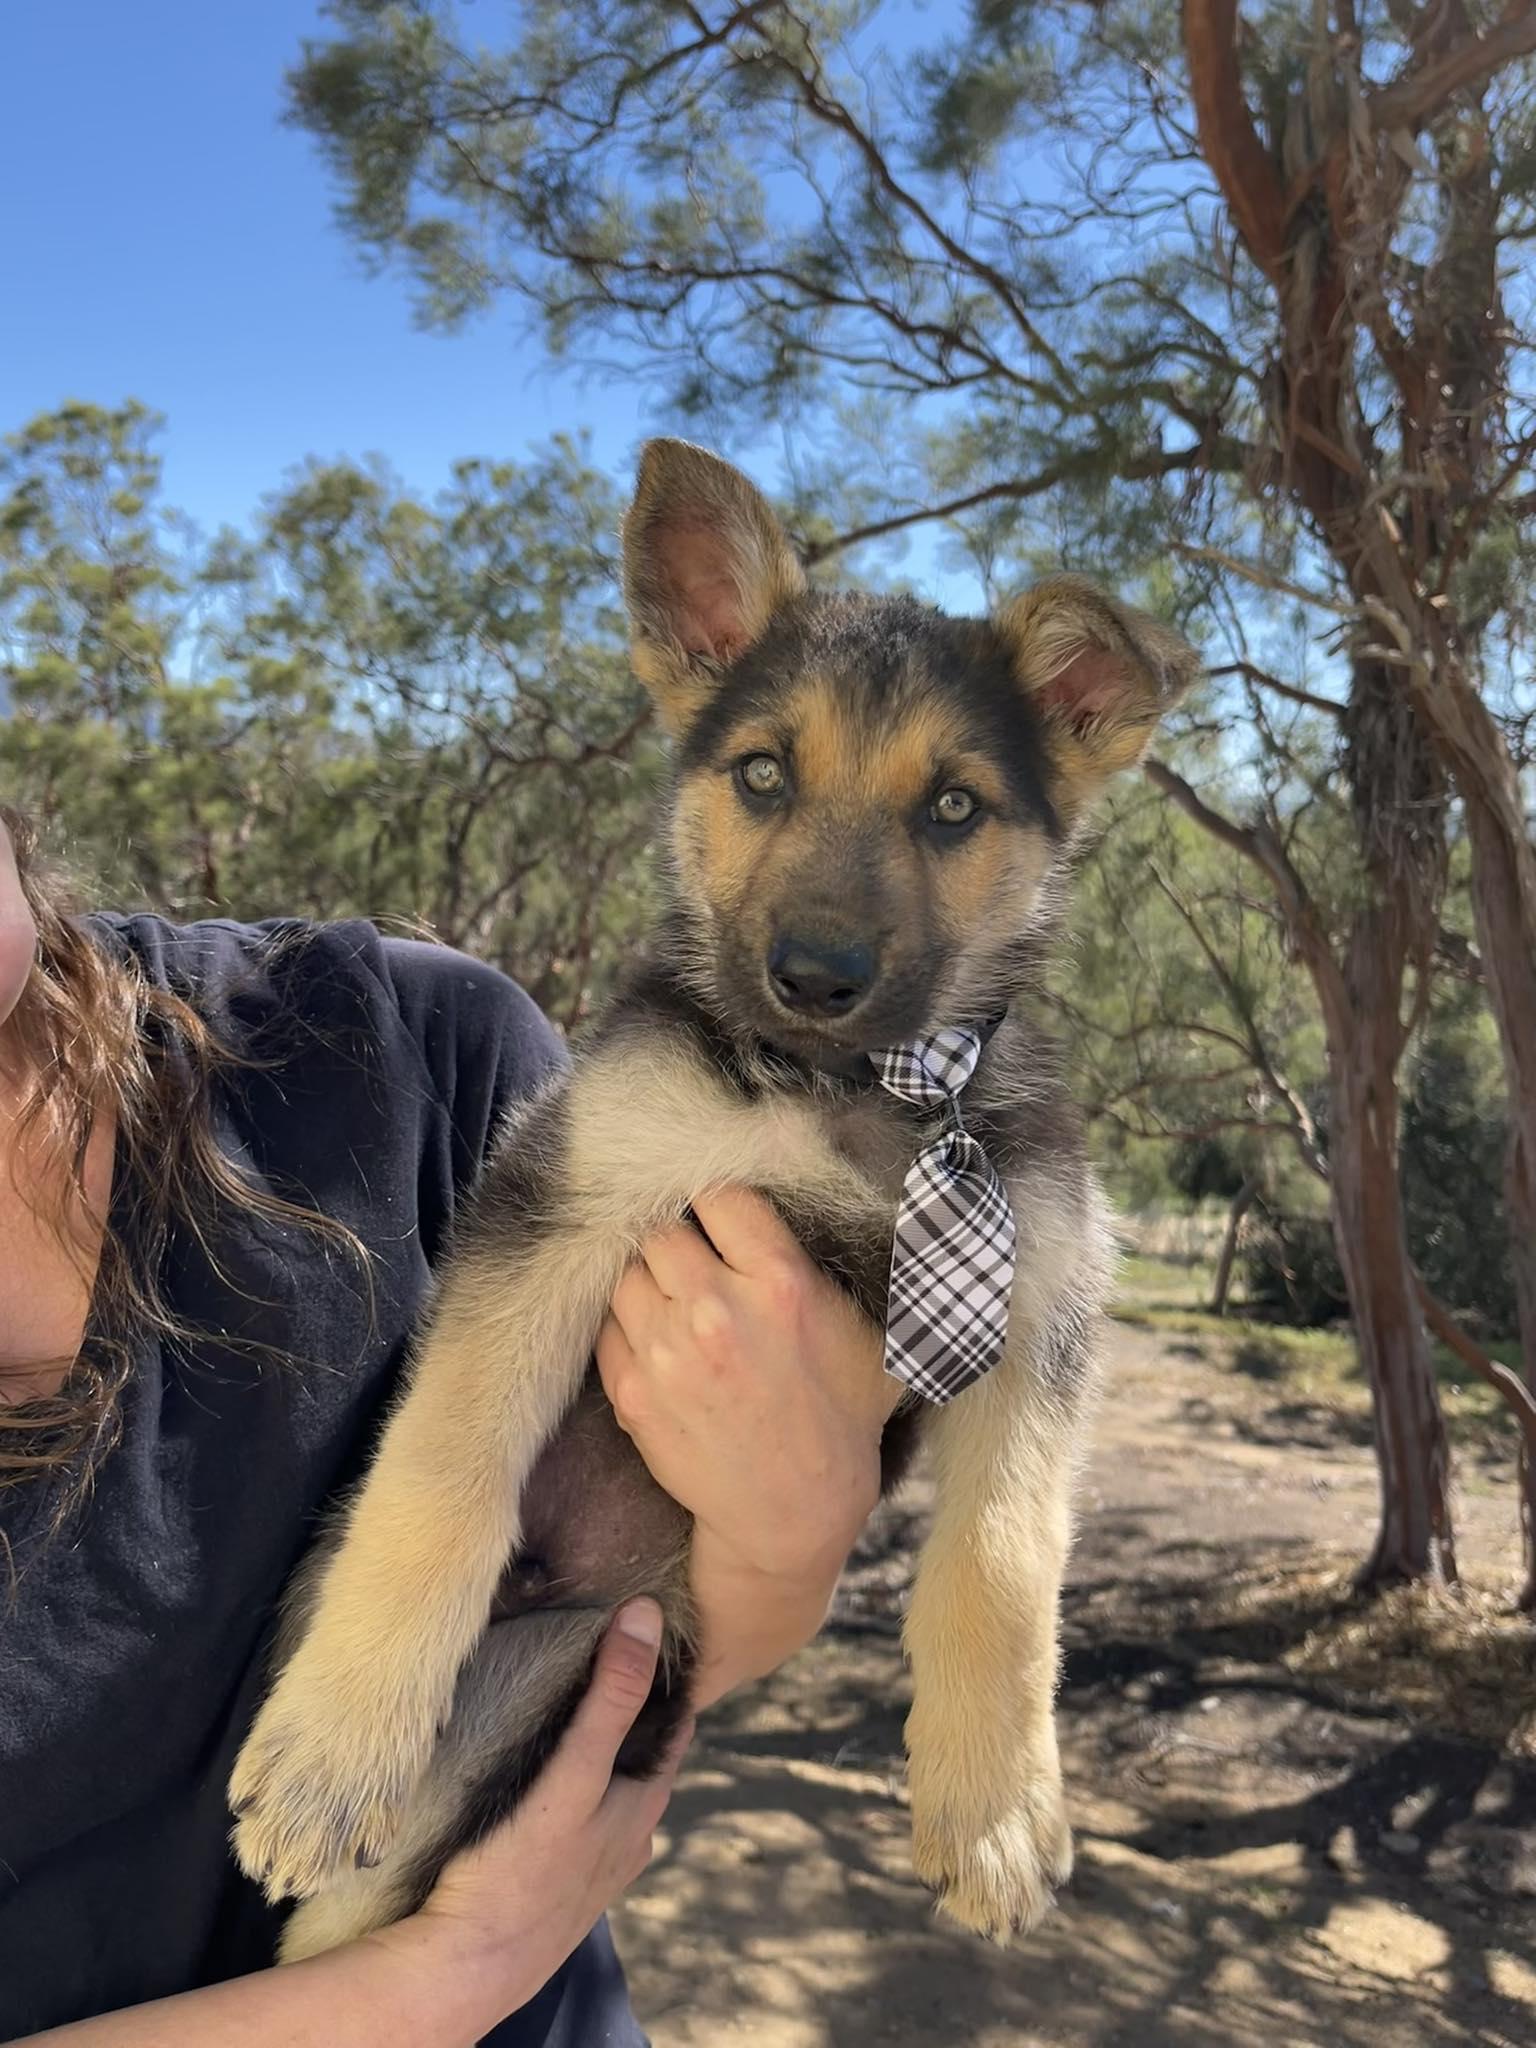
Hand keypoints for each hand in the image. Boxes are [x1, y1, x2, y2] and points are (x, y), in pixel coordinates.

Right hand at [398, 1598, 690, 2018]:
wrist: (463, 1969)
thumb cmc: (524, 1872)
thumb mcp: (576, 1776)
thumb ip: (612, 1699)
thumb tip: (646, 1615)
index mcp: (647, 1805)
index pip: (676, 1721)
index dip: (667, 1674)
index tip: (645, 1623)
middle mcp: (631, 1834)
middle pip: (640, 1751)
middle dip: (626, 1704)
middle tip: (594, 1644)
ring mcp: (593, 1861)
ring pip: (605, 1783)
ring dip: (593, 1744)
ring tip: (560, 1693)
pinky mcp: (552, 1876)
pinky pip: (571, 1812)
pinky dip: (565, 1780)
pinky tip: (533, 1767)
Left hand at [596, 1189, 895, 1578]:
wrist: (792, 1513)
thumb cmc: (838, 1415)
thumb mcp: (865, 1333)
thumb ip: (837, 1264)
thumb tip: (842, 1209)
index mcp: (778, 1283)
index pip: (718, 1194)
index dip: (717, 1202)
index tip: (721, 1217)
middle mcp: (715, 1310)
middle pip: (661, 1229)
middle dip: (678, 1240)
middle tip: (696, 1260)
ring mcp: (665, 1353)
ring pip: (626, 1273)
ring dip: (647, 1281)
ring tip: (675, 1301)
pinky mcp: (631, 1392)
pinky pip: (606, 1326)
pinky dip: (627, 1325)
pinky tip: (658, 1339)